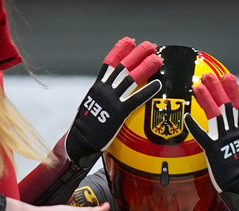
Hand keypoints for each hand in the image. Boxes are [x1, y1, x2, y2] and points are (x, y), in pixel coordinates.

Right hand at [64, 38, 162, 165]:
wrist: (80, 140)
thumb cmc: (83, 128)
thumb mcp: (89, 106)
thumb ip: (99, 98)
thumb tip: (104, 95)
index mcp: (97, 87)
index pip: (109, 64)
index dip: (119, 51)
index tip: (128, 41)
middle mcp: (105, 89)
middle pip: (123, 67)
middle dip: (137, 54)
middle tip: (149, 46)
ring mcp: (112, 100)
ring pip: (131, 78)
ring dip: (145, 67)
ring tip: (157, 59)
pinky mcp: (119, 112)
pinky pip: (136, 99)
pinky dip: (148, 90)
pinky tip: (157, 84)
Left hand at [182, 73, 238, 210]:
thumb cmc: (237, 174)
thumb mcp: (236, 154)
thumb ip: (230, 143)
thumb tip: (225, 137)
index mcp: (237, 133)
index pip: (236, 107)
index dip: (232, 91)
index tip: (228, 77)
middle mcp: (232, 134)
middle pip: (225, 106)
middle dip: (217, 89)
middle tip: (208, 75)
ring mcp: (223, 141)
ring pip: (215, 115)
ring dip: (206, 99)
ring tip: (197, 86)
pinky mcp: (213, 151)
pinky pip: (202, 136)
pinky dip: (194, 125)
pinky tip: (186, 116)